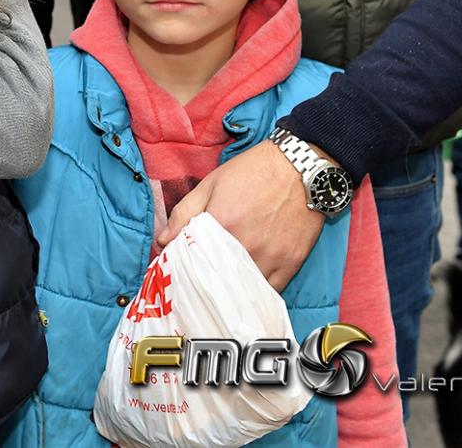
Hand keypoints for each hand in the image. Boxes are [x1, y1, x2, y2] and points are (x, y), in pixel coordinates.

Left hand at [157, 139, 324, 290]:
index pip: (193, 260)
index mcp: (221, 224)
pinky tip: (246, 289)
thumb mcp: (211, 184)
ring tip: (222, 289)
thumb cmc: (251, 173)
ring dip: (231, 291)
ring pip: (243, 289)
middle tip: (199, 283)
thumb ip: (183, 212)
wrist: (299, 167)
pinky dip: (256, 293)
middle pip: (217, 279)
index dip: (184, 268)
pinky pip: (270, 291)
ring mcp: (270, 257)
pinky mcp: (291, 263)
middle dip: (206, 283)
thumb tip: (162, 242)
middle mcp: (245, 245)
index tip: (179, 272)